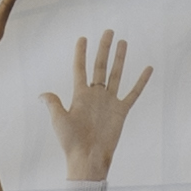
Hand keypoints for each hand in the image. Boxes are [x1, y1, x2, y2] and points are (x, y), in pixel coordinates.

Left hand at [44, 28, 147, 179]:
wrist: (88, 158)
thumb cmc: (71, 142)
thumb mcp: (58, 120)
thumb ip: (53, 104)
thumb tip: (42, 94)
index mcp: (80, 95)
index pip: (80, 68)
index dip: (81, 53)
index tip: (82, 38)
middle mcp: (95, 95)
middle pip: (100, 66)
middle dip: (104, 48)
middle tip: (108, 32)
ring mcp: (109, 102)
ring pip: (116, 74)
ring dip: (120, 59)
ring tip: (123, 42)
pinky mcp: (121, 111)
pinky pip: (133, 93)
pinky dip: (141, 81)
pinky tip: (148, 68)